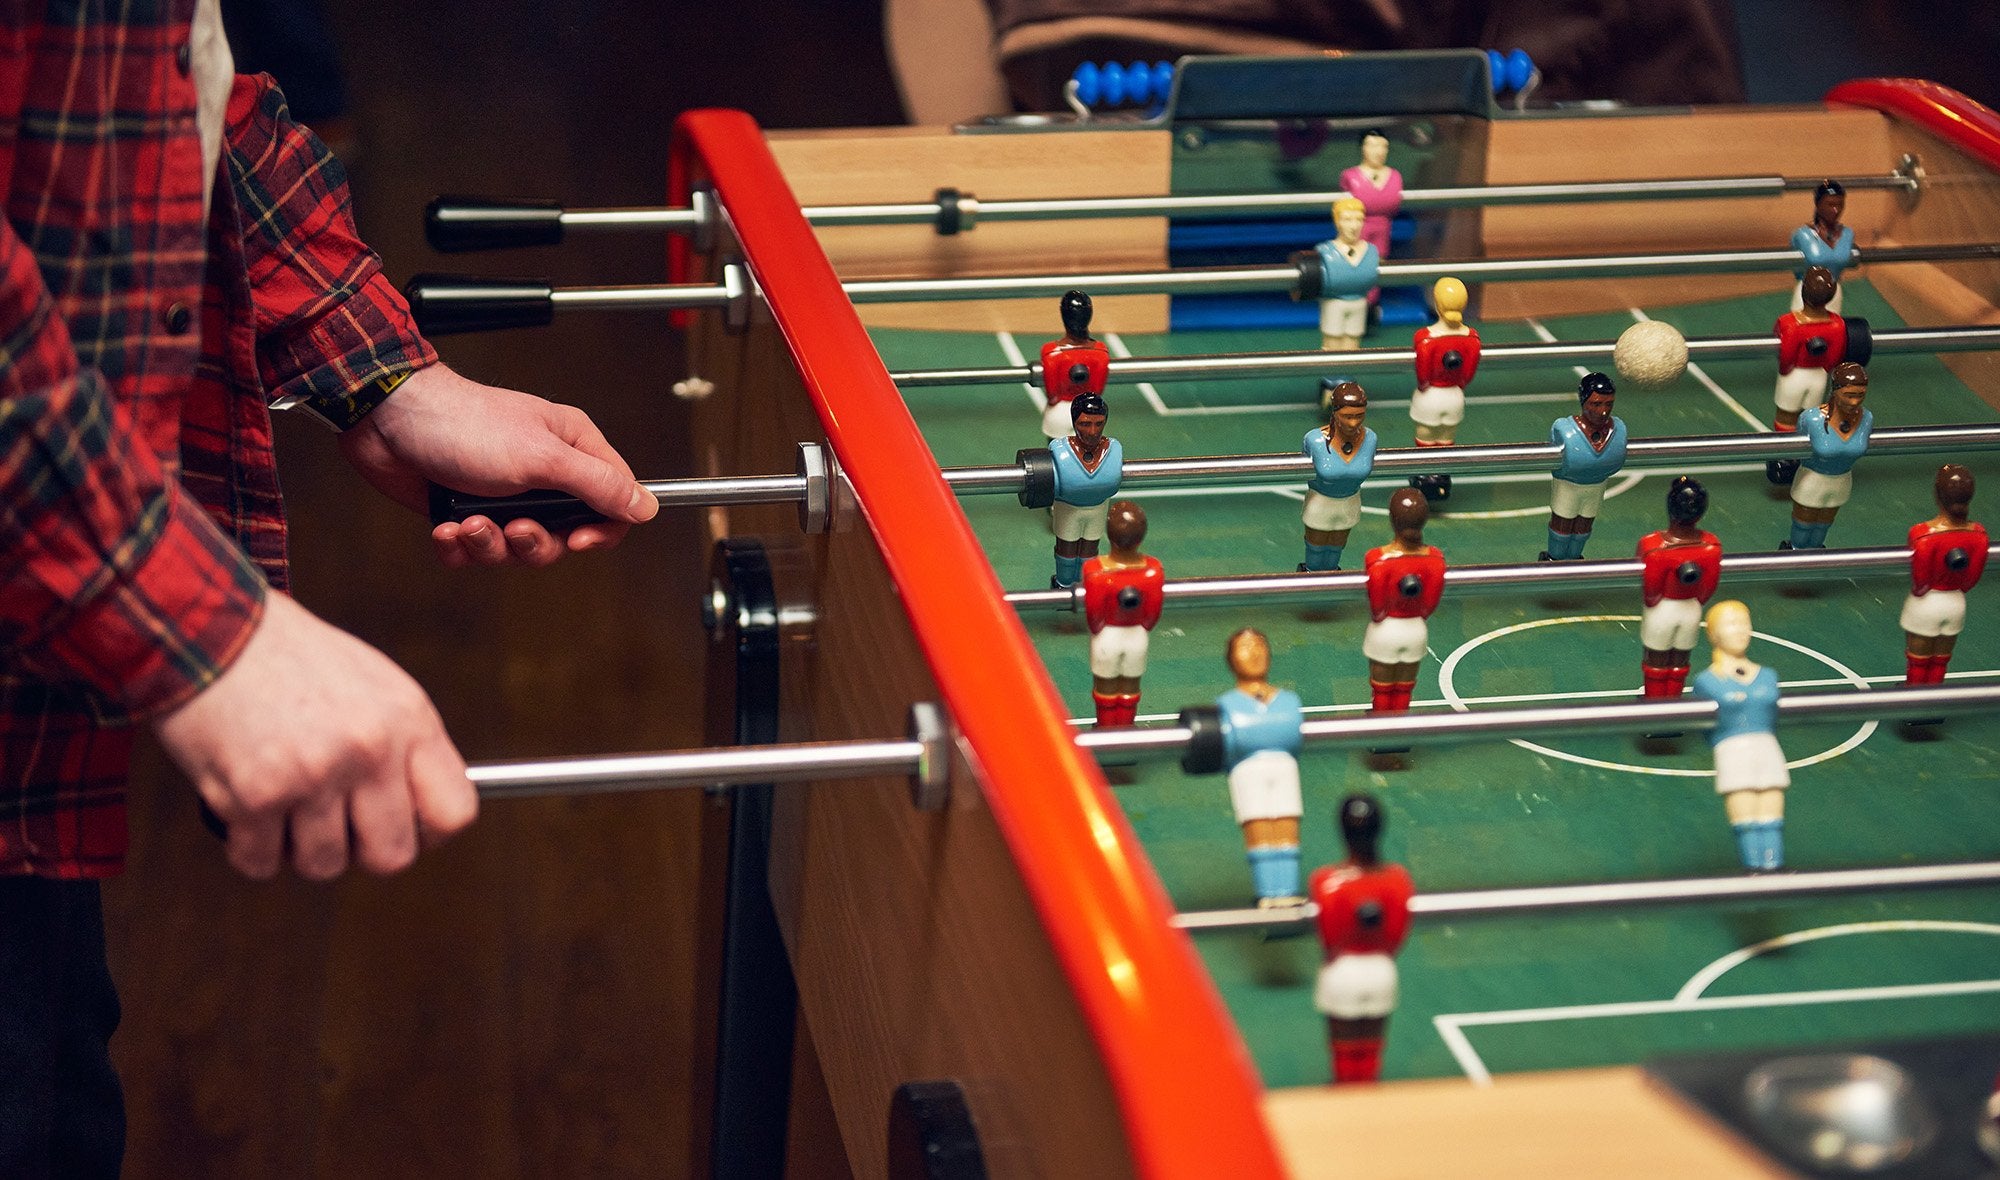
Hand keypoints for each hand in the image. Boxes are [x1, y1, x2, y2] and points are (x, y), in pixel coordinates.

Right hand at [150, 593, 476, 879]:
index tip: (402, 826)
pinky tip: (246, 803)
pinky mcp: (254, 795)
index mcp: (408, 720)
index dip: (428, 832)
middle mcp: (368, 749)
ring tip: (284, 799)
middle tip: (333, 821)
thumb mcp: (376, 685)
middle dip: (360, 850)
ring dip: (298, 847)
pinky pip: (261, 863)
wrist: (210, 630)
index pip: (455, 813)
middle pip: (392, 857)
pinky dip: (249, 846)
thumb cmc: (294, 661)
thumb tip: (425, 815)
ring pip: (324, 866)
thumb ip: (406, 748)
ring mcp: (313, 775)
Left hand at [337, 363, 658, 566]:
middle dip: (533, 543)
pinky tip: (446, 528)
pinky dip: (460, 547)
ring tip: (470, 523)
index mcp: (571, 451)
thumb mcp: (542, 457)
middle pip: (563, 536)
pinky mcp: (466, 511)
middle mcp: (541, 475)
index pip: (612, 501)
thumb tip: (646, 507)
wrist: (386, 421)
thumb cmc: (464, 424)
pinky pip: (476, 552)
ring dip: (491, 545)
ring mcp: (502, 495)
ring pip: (517, 549)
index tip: (576, 538)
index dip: (600, 529)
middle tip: (513, 528)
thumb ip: (598, 485)